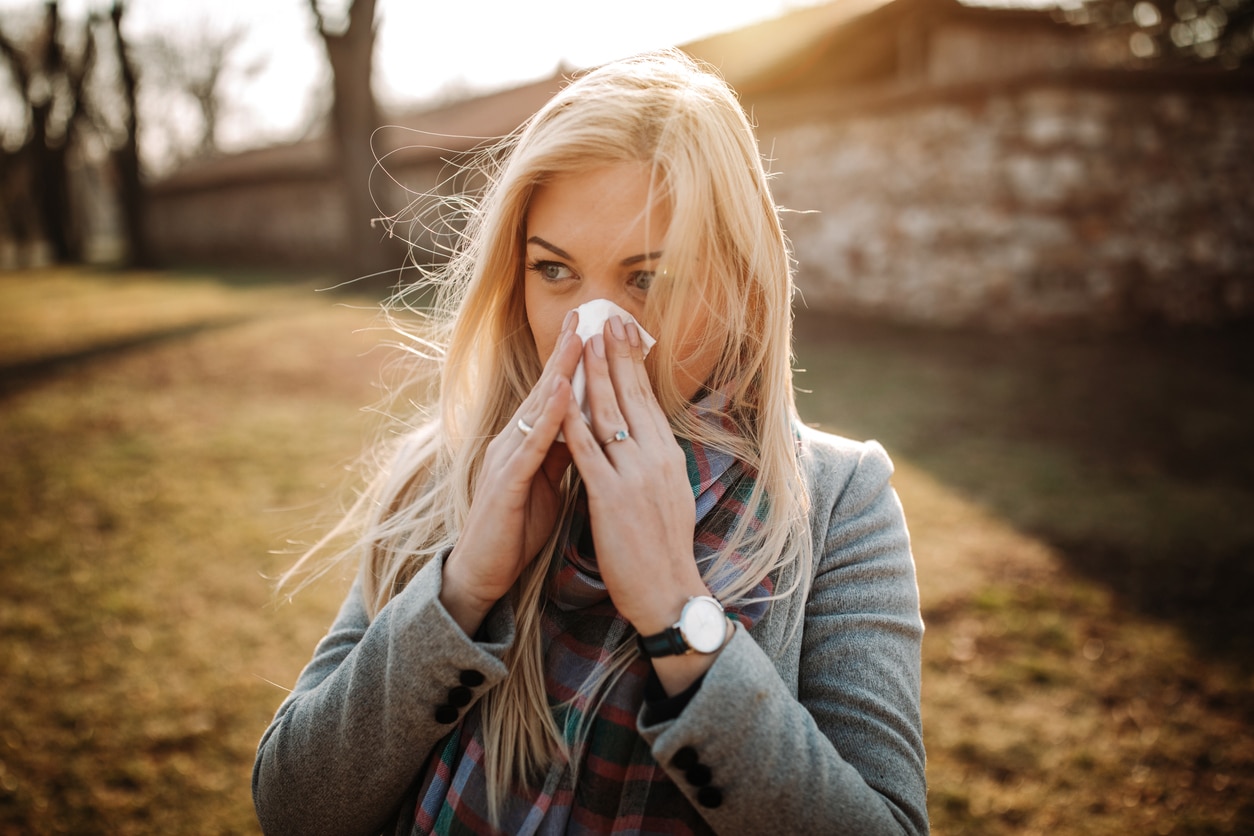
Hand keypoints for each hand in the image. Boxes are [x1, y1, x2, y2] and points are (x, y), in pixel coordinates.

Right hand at [440, 311, 582, 634]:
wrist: (484, 571)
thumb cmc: (516, 526)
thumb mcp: (549, 482)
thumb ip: (563, 452)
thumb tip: (588, 428)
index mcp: (527, 442)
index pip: (554, 394)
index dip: (573, 361)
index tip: (594, 328)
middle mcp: (512, 441)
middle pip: (544, 389)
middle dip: (566, 352)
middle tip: (585, 314)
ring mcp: (506, 458)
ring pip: (537, 408)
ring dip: (558, 372)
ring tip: (578, 339)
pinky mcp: (504, 482)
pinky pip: (530, 445)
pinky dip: (547, 418)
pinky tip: (560, 394)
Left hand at [561, 316, 715, 678]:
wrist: (668, 592)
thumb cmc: (664, 550)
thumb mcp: (669, 496)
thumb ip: (655, 463)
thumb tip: (648, 436)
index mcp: (668, 457)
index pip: (648, 400)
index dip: (634, 364)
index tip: (624, 332)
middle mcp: (655, 459)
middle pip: (632, 396)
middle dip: (617, 354)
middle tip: (605, 317)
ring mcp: (634, 476)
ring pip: (609, 414)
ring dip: (595, 374)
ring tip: (585, 340)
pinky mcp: (611, 497)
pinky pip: (587, 450)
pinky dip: (572, 420)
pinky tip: (561, 396)